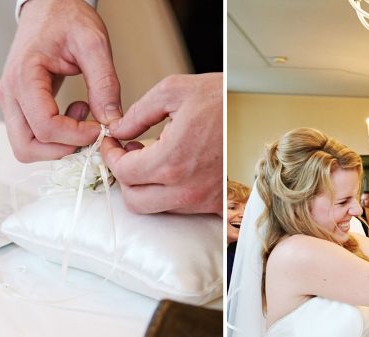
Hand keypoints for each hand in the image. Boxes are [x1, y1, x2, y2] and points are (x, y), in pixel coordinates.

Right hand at [0, 0, 120, 161]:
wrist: (51, 6)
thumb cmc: (67, 19)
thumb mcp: (94, 44)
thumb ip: (104, 83)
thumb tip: (112, 120)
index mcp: (25, 76)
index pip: (45, 127)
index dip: (77, 136)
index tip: (102, 128)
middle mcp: (11, 93)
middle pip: (27, 146)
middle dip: (65, 148)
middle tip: (92, 131)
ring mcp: (13, 101)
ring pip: (27, 146)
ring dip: (60, 144)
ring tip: (83, 118)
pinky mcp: (21, 104)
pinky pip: (33, 136)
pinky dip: (57, 137)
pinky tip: (77, 114)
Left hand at [101, 73, 222, 214]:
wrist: (258, 111)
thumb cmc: (220, 98)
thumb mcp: (173, 91)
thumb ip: (137, 114)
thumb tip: (117, 130)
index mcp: (172, 159)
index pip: (124, 173)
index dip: (110, 157)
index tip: (112, 145)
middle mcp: (187, 187)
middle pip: (135, 200)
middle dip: (125, 178)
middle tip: (127, 156)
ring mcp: (204, 199)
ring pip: (157, 208)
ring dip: (147, 187)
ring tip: (153, 160)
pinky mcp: (217, 203)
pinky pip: (185, 212)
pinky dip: (172, 198)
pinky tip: (174, 175)